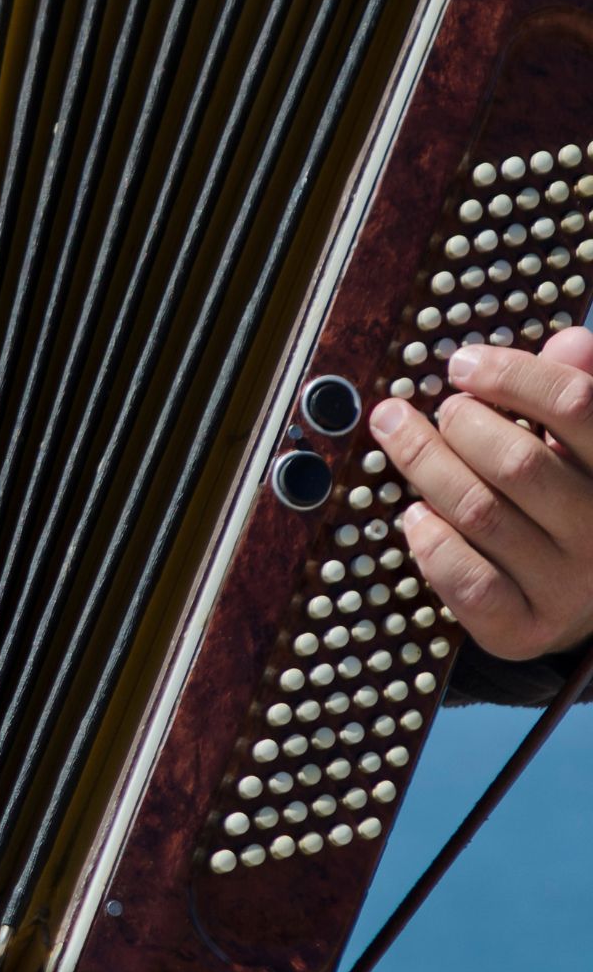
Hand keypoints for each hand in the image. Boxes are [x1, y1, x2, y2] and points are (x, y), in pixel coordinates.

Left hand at [369, 327, 592, 661]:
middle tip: (424, 410)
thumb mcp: (580, 450)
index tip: (462, 364)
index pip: (576, 404)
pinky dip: (432, 543)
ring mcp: (567, 585)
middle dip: (457, 425)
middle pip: (516, 461)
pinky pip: (468, 582)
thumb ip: (574, 395)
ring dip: (425, 467)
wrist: (580, 603)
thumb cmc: (568, 505)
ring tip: (398, 437)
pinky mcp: (524, 629)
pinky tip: (413, 516)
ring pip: (480, 513)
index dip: (513, 375)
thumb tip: (573, 341)